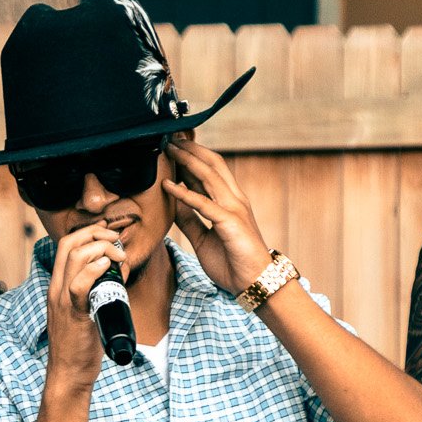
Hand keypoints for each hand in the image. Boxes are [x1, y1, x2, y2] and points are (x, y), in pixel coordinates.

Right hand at [46, 221, 126, 388]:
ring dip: (101, 248)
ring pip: (74, 257)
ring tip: (118, 257)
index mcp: (58, 286)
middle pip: (71, 244)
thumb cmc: (81, 345)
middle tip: (117, 242)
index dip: (90, 231)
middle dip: (97, 234)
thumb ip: (98, 290)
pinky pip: (79, 284)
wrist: (69, 374)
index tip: (111, 235)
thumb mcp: (86, 310)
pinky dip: (95, 270)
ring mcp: (62, 301)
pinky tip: (109, 267)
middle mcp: (56, 289)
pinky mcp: (73, 314)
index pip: (67, 244)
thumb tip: (120, 268)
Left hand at [163, 134, 274, 292]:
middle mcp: (234, 199)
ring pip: (208, 176)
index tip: (175, 146)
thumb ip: (190, 221)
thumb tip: (174, 205)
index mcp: (231, 202)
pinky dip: (184, 193)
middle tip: (170, 137)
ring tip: (169, 150)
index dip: (194, 156)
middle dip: (191, 149)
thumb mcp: (204, 239)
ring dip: (186, 161)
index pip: (212, 170)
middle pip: (212, 164)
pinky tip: (168, 185)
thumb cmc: (232, 263)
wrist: (254, 283)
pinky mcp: (229, 222)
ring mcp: (233, 208)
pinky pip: (202, 203)